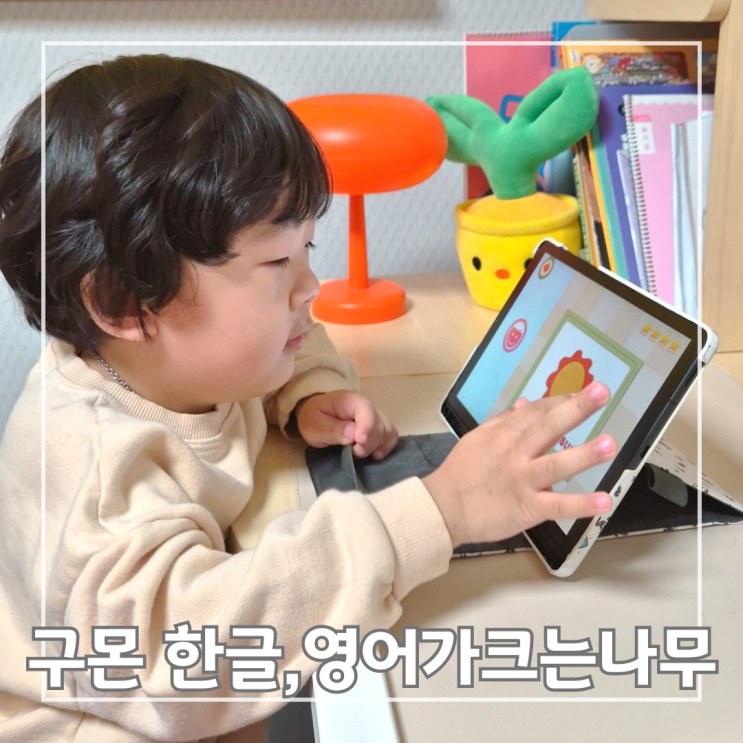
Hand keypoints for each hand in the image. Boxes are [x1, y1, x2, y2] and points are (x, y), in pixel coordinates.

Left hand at [295, 390, 398, 459]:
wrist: (316, 415)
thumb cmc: (314, 418)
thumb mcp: (314, 424)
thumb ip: (333, 429)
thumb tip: (353, 436)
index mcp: (349, 400)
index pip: (366, 410)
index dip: (366, 427)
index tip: (359, 442)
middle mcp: (366, 406)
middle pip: (379, 423)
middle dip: (368, 443)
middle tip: (352, 453)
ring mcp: (374, 417)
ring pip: (388, 430)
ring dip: (378, 446)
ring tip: (359, 454)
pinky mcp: (377, 428)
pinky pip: (390, 435)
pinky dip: (386, 446)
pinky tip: (376, 455)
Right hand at [422, 382, 616, 547]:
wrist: (443, 507)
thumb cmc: (460, 472)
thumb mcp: (478, 439)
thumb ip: (503, 421)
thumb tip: (525, 403)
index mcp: (503, 434)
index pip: (536, 412)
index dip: (561, 401)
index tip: (584, 394)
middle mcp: (515, 453)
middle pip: (548, 427)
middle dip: (575, 409)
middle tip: (602, 392)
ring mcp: (522, 480)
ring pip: (556, 465)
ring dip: (584, 454)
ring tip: (610, 444)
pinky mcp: (526, 507)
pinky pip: (557, 506)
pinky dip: (580, 505)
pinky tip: (603, 501)